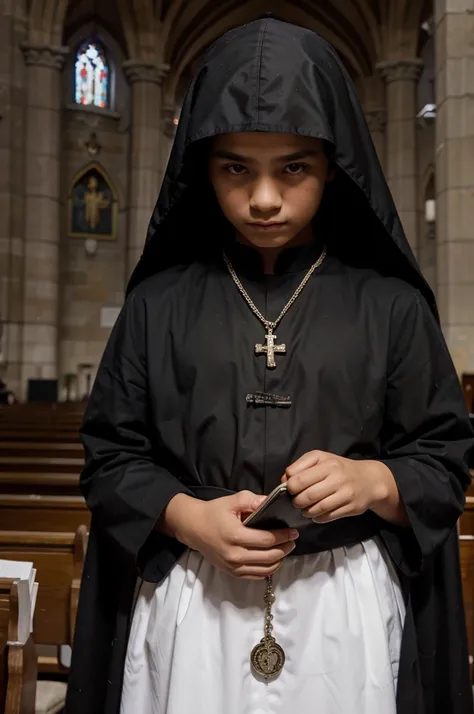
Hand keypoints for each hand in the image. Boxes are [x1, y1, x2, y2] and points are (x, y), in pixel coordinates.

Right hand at [160, 491, 298, 579]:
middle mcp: (235, 555)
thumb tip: (270, 502)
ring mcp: (233, 566)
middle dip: (285, 549)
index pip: (266, 540)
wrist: (193, 527)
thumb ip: (252, 500)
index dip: (283, 536)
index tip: (293, 532)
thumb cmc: (213, 512)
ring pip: (265, 569)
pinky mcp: (232, 572)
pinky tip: (274, 559)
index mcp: (235, 535)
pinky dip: (268, 569)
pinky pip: (256, 576)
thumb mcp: (232, 501)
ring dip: (279, 560)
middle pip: (269, 557)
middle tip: (293, 541)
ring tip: (286, 549)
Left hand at [283, 451, 405, 524]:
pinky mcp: (350, 507)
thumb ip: (300, 466)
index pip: (297, 477)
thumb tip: (284, 480)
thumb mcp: (320, 459)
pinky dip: (317, 517)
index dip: (289, 485)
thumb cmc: (339, 468)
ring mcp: (345, 493)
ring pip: (316, 508)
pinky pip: (327, 517)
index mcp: (325, 462)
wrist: (369, 480)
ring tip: (305, 508)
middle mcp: (336, 476)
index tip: (290, 488)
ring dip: (306, 511)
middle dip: (296, 501)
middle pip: (306, 495)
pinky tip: (317, 513)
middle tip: (297, 501)